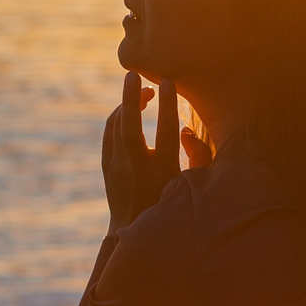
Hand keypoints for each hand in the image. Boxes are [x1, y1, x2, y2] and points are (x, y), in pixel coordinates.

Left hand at [102, 70, 211, 231]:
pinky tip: (129, 110)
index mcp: (162, 171)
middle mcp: (136, 168)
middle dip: (131, 97)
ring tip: (143, 92)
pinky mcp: (107, 167)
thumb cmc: (171, 203)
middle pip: (128, 126)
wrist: (135, 232)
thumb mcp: (192, 184)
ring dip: (126, 104)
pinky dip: (117, 116)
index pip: (164, 131)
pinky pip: (109, 133)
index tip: (167, 82)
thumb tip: (186, 130)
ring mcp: (118, 168)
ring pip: (116, 126)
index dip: (166, 104)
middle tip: (134, 74)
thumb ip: (198, 156)